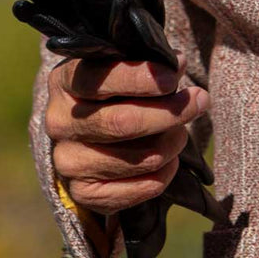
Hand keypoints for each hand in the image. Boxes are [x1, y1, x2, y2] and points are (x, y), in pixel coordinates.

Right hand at [45, 57, 209, 218]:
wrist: (84, 133)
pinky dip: (163, 175)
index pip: (102, 79)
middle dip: (169, 112)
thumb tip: (179, 64)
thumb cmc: (111, 90)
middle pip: (123, 122)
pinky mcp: (82, 194)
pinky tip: (171, 161)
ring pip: (136, 158)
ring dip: (172, 144)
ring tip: (181, 131)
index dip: (143, 78)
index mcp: (64, 82)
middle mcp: (60, 123)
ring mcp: (68, 162)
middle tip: (198, 101)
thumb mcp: (119, 67)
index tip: (175, 76)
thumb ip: (146, 64)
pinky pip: (134, 191)